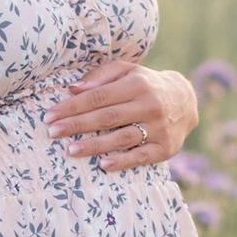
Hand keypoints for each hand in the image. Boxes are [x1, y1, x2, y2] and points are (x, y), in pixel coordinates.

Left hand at [44, 60, 198, 169]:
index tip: (50, 115)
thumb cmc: (146, 85)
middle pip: (107, 117)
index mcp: (137, 84)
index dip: (72, 106)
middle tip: (52, 132)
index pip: (98, 96)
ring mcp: (158, 128)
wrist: (186, 101)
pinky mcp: (165, 148)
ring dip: (95, 145)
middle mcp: (149, 105)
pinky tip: (104, 165)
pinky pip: (141, 156)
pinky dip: (123, 161)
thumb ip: (101, 76)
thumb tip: (72, 88)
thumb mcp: (128, 72)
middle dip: (76, 125)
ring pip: (122, 138)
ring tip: (71, 150)